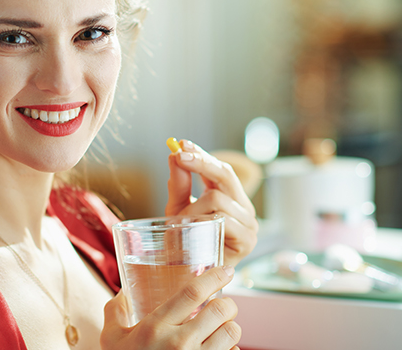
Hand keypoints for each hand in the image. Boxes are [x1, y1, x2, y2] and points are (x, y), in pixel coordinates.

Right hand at [101, 266, 240, 349]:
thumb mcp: (111, 339)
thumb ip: (115, 311)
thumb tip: (123, 292)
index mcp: (156, 326)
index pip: (193, 292)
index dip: (215, 276)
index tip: (226, 270)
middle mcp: (179, 343)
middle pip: (220, 310)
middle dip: (228, 303)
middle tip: (223, 303)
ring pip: (232, 333)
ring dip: (231, 325)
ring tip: (221, 326)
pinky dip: (231, 349)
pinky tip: (219, 348)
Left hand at [165, 140, 257, 266]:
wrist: (188, 277)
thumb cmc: (186, 243)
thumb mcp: (178, 209)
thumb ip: (178, 184)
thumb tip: (173, 155)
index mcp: (230, 197)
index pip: (219, 168)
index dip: (201, 154)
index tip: (181, 144)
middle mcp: (243, 206)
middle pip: (225, 174)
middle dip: (201, 163)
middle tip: (179, 156)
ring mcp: (248, 222)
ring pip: (218, 197)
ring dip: (193, 205)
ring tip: (178, 220)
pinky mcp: (247, 240)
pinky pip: (222, 219)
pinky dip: (202, 220)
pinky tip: (191, 228)